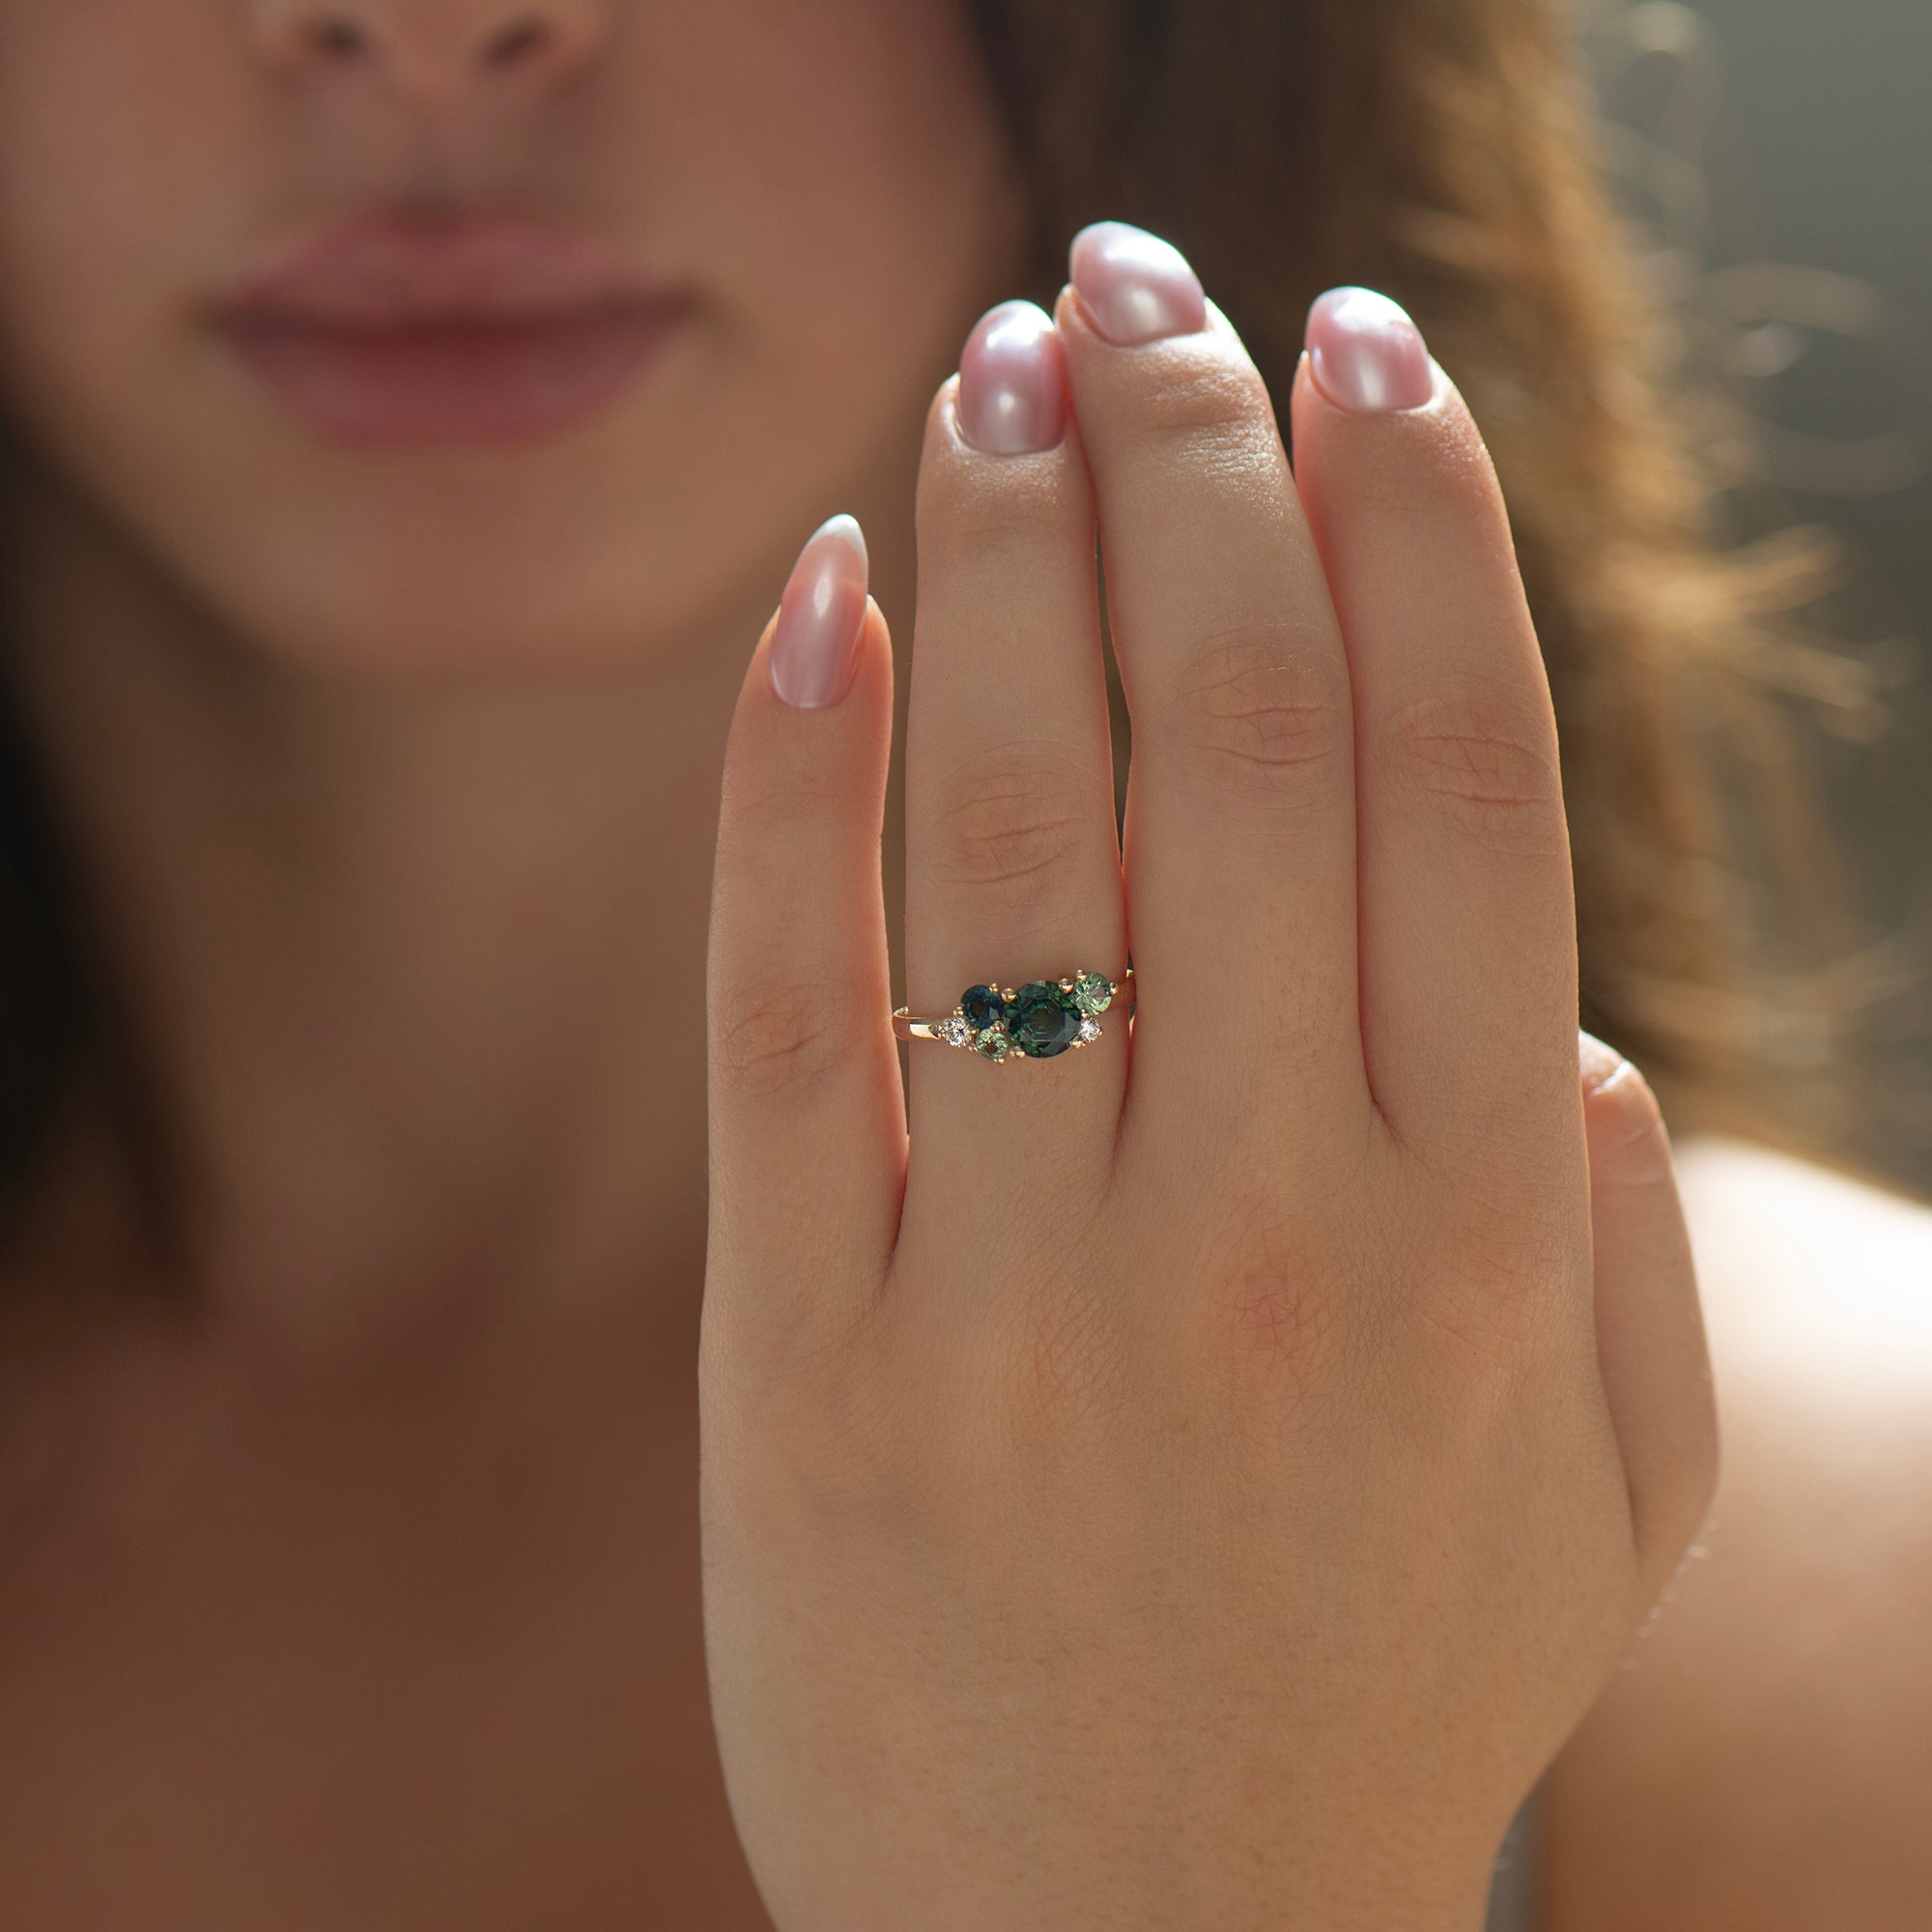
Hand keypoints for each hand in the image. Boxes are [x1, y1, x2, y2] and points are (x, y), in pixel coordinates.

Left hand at [700, 225, 1717, 1930]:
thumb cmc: (1363, 1693)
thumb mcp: (1594, 1501)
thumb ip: (1611, 1247)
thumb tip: (1548, 1009)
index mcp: (1483, 1238)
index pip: (1460, 777)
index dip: (1414, 523)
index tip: (1362, 345)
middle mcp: (1275, 1234)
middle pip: (1238, 737)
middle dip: (1193, 455)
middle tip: (1141, 274)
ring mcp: (1026, 1297)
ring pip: (1018, 829)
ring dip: (1003, 547)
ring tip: (988, 358)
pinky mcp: (810, 1359)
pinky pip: (792, 1008)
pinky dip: (798, 776)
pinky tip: (822, 594)